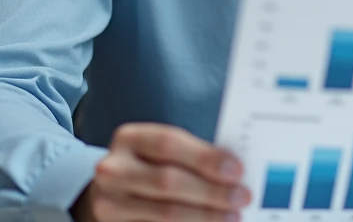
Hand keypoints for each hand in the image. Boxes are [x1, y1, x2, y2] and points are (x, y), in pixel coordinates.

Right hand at [73, 123, 250, 221]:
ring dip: (205, 215)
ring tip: (232, 216)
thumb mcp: (161, 152)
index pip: (169, 143)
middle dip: (211, 191)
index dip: (205, 157)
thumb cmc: (150, 166)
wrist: (113, 193)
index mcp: (129, 138)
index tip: (237, 170)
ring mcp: (109, 203)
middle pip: (168, 181)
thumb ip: (191, 156)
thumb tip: (235, 169)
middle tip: (242, 196)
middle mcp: (113, 169)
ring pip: (165, 212)